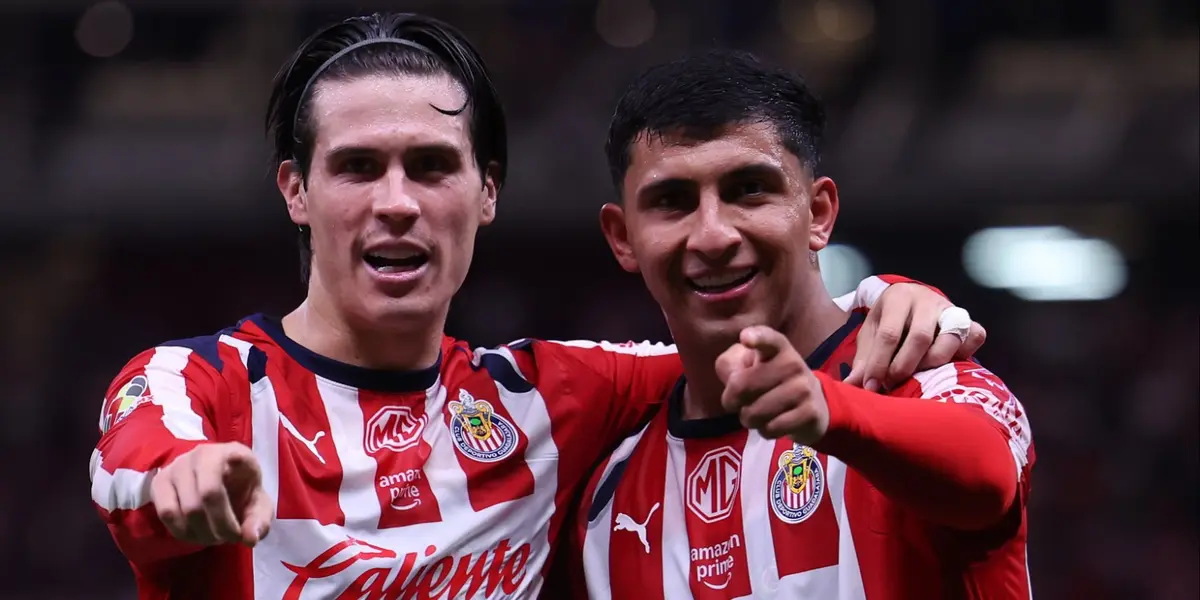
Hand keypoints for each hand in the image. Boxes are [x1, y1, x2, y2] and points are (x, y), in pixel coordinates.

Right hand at [150, 442, 273, 546]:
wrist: (220, 478)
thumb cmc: (242, 489)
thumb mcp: (258, 504)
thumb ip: (260, 521)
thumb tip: (250, 538)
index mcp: (232, 452)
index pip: (224, 478)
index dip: (228, 511)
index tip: (239, 528)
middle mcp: (201, 454)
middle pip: (204, 498)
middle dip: (219, 528)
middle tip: (229, 539)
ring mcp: (177, 466)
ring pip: (182, 508)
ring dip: (200, 533)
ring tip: (215, 538)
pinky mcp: (159, 481)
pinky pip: (166, 513)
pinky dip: (181, 531)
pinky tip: (195, 534)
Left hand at [716, 326, 828, 444]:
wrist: (814, 403)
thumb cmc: (770, 381)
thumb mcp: (749, 366)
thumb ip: (732, 366)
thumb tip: (731, 377)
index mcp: (777, 348)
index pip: (769, 339)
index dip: (757, 337)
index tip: (746, 338)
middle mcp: (793, 364)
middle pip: (743, 386)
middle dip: (732, 401)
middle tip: (738, 403)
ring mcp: (804, 389)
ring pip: (755, 413)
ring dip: (749, 419)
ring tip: (758, 414)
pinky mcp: (810, 413)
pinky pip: (771, 428)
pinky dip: (765, 431)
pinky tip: (773, 423)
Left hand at [844, 283, 985, 390]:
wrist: (910, 303)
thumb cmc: (889, 322)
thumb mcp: (871, 334)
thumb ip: (863, 360)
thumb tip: (851, 387)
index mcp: (897, 297)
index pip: (889, 333)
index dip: (879, 363)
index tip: (871, 386)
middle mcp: (927, 300)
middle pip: (919, 337)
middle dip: (904, 366)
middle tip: (893, 383)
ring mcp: (950, 309)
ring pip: (950, 339)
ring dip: (933, 363)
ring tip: (918, 376)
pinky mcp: (968, 321)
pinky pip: (976, 336)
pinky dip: (965, 353)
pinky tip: (947, 365)